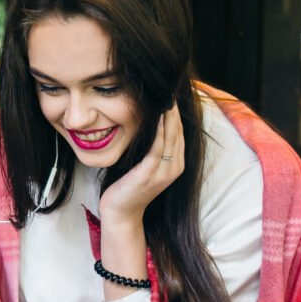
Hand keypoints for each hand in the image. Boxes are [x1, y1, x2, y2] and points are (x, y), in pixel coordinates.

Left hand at [99, 103, 184, 224]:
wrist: (121, 212)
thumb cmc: (129, 186)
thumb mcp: (145, 164)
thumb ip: (152, 148)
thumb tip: (149, 124)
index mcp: (175, 165)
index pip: (179, 133)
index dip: (176, 114)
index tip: (171, 94)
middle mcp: (174, 168)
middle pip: (177, 132)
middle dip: (175, 111)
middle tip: (171, 89)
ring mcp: (163, 172)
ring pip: (170, 137)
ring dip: (169, 116)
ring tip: (167, 97)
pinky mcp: (150, 174)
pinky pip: (157, 148)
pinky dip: (159, 131)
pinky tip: (158, 116)